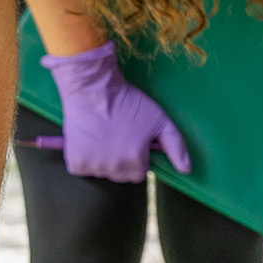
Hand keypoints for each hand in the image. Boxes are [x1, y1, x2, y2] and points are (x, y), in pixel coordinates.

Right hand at [35, 42, 189, 182]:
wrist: (94, 88)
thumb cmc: (128, 102)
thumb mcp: (160, 120)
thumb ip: (176, 146)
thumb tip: (187, 170)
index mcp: (136, 162)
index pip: (139, 172)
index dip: (137, 156)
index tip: (131, 139)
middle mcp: (115, 169)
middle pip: (120, 174)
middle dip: (121, 159)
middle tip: (117, 135)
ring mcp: (94, 167)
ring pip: (102, 171)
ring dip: (102, 158)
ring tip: (102, 134)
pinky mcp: (75, 162)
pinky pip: (82, 167)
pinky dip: (84, 156)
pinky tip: (89, 138)